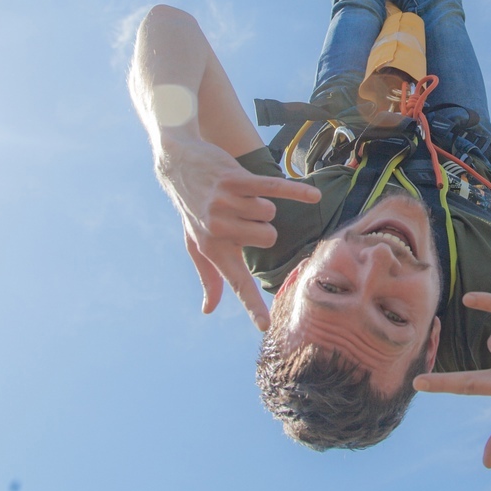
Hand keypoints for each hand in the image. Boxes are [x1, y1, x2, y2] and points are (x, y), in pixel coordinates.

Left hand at [158, 134, 319, 329]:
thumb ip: (208, 278)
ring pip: (269, 213)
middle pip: (268, 237)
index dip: (252, 306)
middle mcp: (217, 229)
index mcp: (212, 249)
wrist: (178, 165)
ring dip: (261, 203)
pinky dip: (295, 192)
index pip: (236, 284)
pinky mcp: (235, 180)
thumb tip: (208, 310)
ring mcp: (225, 203)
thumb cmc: (192, 209)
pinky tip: (311, 196)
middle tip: (241, 215)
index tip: (265, 325)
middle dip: (262, 225)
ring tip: (240, 197)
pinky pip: (273, 189)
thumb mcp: (195, 244)